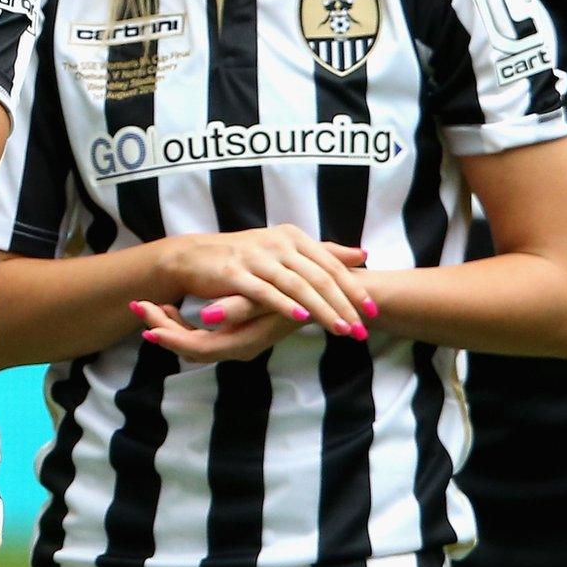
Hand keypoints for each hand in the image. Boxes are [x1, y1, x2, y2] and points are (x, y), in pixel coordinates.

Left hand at [133, 299, 304, 363]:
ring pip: (194, 344)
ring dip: (170, 326)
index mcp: (243, 344)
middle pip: (189, 348)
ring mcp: (239, 343)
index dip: (168, 336)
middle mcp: (239, 349)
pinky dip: (185, 323)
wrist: (341, 303)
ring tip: (149, 304)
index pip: (194, 348)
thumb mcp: (275, 299)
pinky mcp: (241, 334)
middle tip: (137, 305)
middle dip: (161, 328)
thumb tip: (207, 316)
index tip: (145, 320)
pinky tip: (174, 305)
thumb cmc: (309, 298)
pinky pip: (203, 336)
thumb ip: (242, 308)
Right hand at [151, 227, 372, 337]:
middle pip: (319, 276)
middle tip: (362, 329)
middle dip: (344, 305)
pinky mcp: (235, 273)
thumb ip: (323, 252)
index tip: (373, 311)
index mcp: (292, 237)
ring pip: (298, 285)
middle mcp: (277, 243)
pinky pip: (264, 291)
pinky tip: (300, 317)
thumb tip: (363, 255)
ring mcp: (256, 257)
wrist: (193, 256)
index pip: (331, 265)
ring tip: (341, 330)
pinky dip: (284, 304)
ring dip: (322, 309)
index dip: (354, 288)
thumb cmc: (243, 256)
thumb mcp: (285, 249)